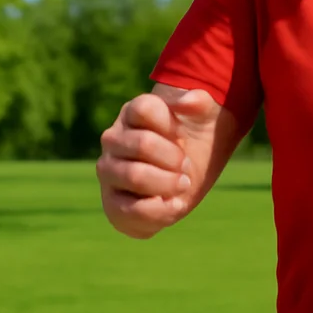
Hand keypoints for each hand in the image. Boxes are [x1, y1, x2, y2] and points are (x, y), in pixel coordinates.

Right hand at [96, 87, 219, 238]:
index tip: (183, 135)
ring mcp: (109, 172)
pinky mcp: (112, 204)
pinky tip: (175, 205)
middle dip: (175, 158)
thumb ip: (200, 103)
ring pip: (134, 175)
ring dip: (168, 183)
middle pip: (143, 144)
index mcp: (132, 113)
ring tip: (183, 185)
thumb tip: (188, 101)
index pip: (144, 109)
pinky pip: (129, 210)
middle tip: (187, 165)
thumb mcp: (202, 118)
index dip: (172, 125)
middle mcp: (113, 139)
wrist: (184, 177)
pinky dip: (160, 211)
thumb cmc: (188, 141)